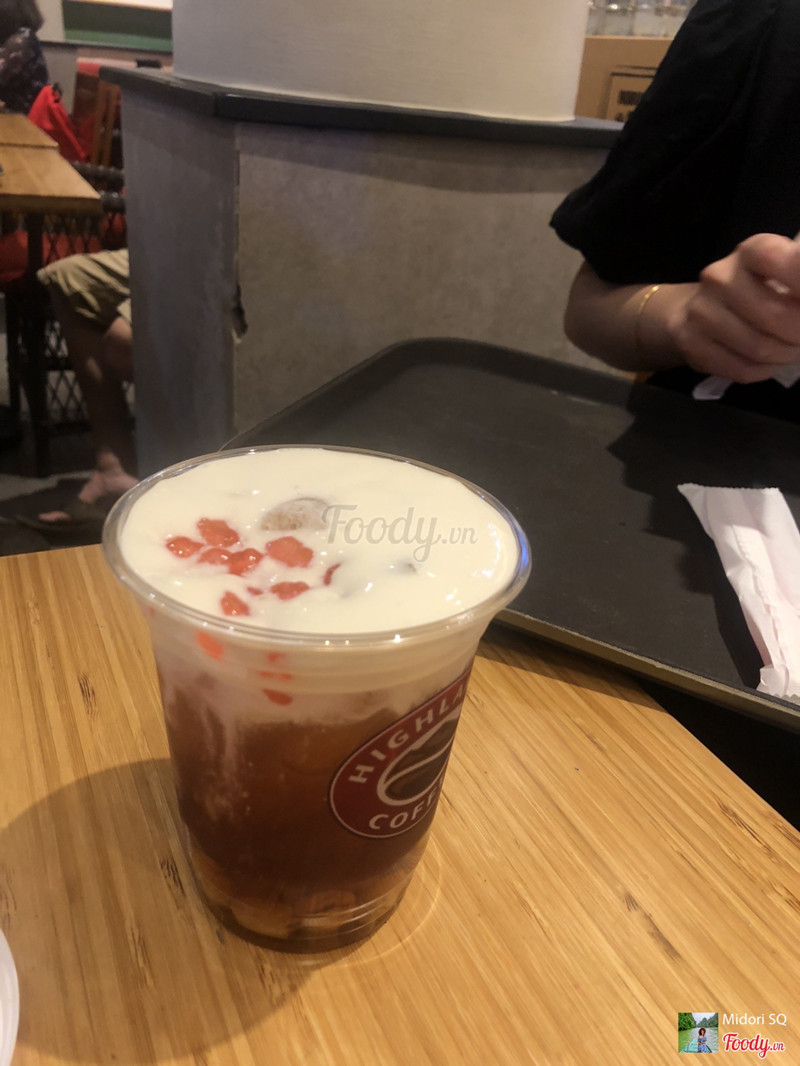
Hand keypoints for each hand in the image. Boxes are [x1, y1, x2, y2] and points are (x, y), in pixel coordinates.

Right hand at [670, 234, 799, 382]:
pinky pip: (741, 369)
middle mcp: (720, 277)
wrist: (696, 310)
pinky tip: (767, 362)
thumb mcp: (782, 275)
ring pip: (759, 348)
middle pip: (775, 316)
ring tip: (791, 349)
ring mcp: (701, 312)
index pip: (780, 259)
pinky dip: (764, 371)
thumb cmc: (754, 290)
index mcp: (751, 252)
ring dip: (786, 355)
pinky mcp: (690, 343)